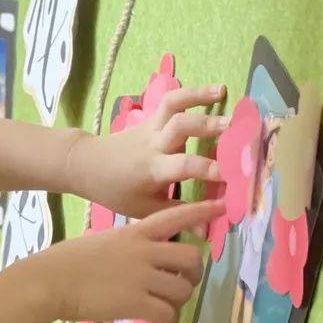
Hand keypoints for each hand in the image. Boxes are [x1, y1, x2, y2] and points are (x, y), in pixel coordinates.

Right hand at [42, 198, 223, 322]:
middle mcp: (144, 251)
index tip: (223, 206)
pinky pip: (169, 314)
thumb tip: (146, 260)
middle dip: (193, 273)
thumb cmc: (68, 261)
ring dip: (178, 300)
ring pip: (183, 289)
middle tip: (182, 282)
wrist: (49, 281)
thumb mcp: (105, 241)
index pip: (175, 216)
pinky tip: (156, 320)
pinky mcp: (136, 303)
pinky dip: (168, 320)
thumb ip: (130, 246)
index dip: (202, 211)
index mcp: (135, 232)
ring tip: (162, 305)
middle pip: (191, 258)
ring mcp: (141, 277)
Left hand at [65, 86, 227, 219]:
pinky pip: (171, 102)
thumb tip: (207, 231)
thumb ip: (177, 216)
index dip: (206, 169)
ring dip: (198, 96)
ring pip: (173, 105)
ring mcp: (151, 127)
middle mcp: (153, 144)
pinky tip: (216, 91)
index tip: (230, 174)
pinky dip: (192, 94)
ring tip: (223, 92)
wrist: (89, 164)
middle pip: (179, 127)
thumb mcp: (144, 210)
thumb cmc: (117, 190)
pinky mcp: (151, 119)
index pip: (182, 166)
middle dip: (205, 125)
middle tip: (233, 127)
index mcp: (153, 170)